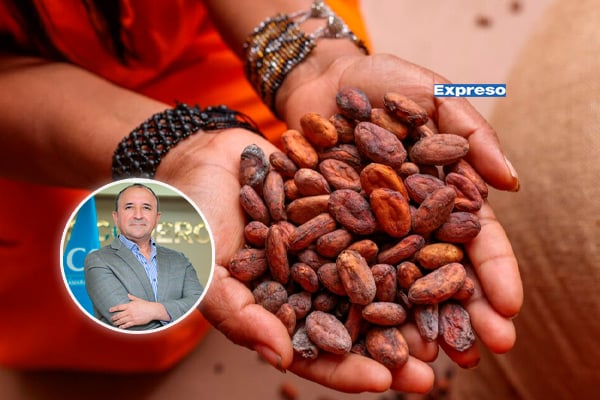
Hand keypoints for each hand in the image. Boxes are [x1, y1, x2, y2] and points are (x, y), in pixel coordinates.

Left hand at [109, 294, 168, 328]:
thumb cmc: (146, 304)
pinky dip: (122, 326)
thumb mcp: (138, 300)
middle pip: (119, 315)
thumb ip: (132, 298)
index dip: (113, 309)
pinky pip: (127, 325)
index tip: (110, 310)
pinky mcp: (135, 322)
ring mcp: (132, 317)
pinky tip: (120, 327)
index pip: (119, 307)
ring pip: (121, 321)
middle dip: (114, 318)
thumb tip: (128, 295)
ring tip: (114, 323)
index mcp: (130, 305)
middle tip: (112, 319)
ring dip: (117, 322)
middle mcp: (130, 311)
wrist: (153, 310)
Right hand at [156, 129, 435, 392]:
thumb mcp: (206, 270)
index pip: (317, 351)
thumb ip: (240, 314)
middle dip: (394, 345)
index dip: (348, 370)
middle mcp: (312, 282)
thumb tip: (281, 358)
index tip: (384, 383)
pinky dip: (407, 233)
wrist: (200, 157)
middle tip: (434, 366)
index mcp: (281, 309)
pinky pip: (379, 223)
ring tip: (450, 312)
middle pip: (358, 322)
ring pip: (378, 276)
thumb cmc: (192, 220)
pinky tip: (438, 239)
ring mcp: (330, 245)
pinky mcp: (343, 207)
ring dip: (412, 296)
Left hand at [278, 49, 522, 367]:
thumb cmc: (385, 82)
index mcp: (442, 195)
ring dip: (407, 323)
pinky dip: (351, 298)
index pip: (475, 241)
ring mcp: (367, 229)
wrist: (322, 80)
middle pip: (436, 274)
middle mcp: (407, 222)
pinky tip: (359, 331)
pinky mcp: (326, 229)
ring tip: (419, 362)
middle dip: (457, 315)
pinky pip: (339, 267)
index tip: (508, 310)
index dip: (493, 275)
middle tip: (472, 356)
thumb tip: (509, 182)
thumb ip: (471, 132)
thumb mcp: (435, 93)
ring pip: (391, 283)